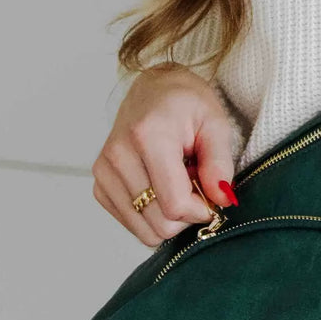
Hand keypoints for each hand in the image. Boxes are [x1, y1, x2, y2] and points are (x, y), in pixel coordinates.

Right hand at [92, 66, 239, 245]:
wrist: (155, 89)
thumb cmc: (188, 104)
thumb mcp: (215, 123)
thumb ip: (220, 163)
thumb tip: (221, 200)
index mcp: (149, 135)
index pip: (174, 204)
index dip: (201, 210)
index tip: (212, 196)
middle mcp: (119, 154)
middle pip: (158, 223)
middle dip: (186, 214)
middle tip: (195, 184)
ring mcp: (104, 170)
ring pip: (144, 230)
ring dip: (168, 215)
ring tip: (177, 181)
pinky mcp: (99, 183)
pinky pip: (131, 223)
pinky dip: (151, 213)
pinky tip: (159, 185)